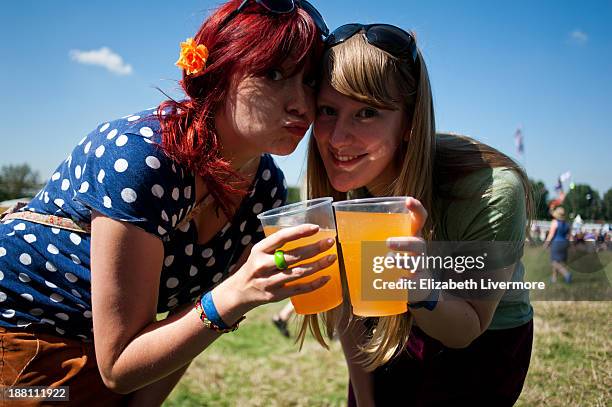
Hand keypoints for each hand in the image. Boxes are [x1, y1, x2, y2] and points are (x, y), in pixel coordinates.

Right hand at [214, 224, 336, 320]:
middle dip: (315, 248)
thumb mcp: (260, 251)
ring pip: (298, 273)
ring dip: (318, 265)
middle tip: (330, 242)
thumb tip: (308, 233)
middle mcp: (262, 265)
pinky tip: (327, 277)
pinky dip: (314, 284)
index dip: (299, 231)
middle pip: (293, 256)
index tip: (316, 227)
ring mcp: (269, 282)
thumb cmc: (257, 266)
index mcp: (259, 249)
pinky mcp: (275, 296)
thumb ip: (278, 245)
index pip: (281, 237)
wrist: (239, 291)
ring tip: (332, 258)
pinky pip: (299, 289)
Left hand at [386, 197, 431, 303]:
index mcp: (412, 235)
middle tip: (388, 242)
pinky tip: (398, 282)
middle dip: (404, 242)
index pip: (419, 218)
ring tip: (388, 261)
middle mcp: (418, 249)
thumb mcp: (394, 243)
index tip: (408, 201)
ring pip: (414, 262)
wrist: (418, 283)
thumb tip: (345, 223)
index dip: (416, 208)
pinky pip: (414, 282)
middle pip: (417, 243)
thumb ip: (378, 234)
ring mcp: (420, 265)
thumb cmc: (399, 256)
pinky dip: (405, 282)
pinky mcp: (418, 282)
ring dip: (401, 261)